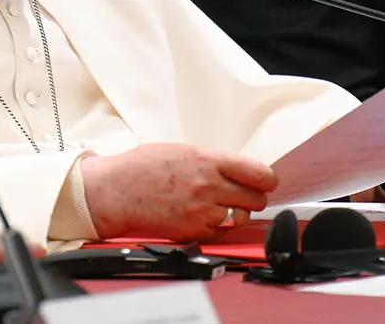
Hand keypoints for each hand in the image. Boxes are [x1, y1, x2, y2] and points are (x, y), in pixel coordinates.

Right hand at [80, 143, 277, 241]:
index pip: (259, 173)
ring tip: (221, 206)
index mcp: (208, 160)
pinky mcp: (193, 231)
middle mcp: (209, 186)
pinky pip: (221, 233)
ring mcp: (202, 211)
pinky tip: (206, 217)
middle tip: (243, 194)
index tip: (266, 181)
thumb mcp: (184, 150)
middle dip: (253, 197)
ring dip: (236, 213)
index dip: (267, 179)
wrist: (117, 191)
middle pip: (256, 198)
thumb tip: (238, 169)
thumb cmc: (144, 167)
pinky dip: (219, 227)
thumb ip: (213, 160)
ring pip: (240, 218)